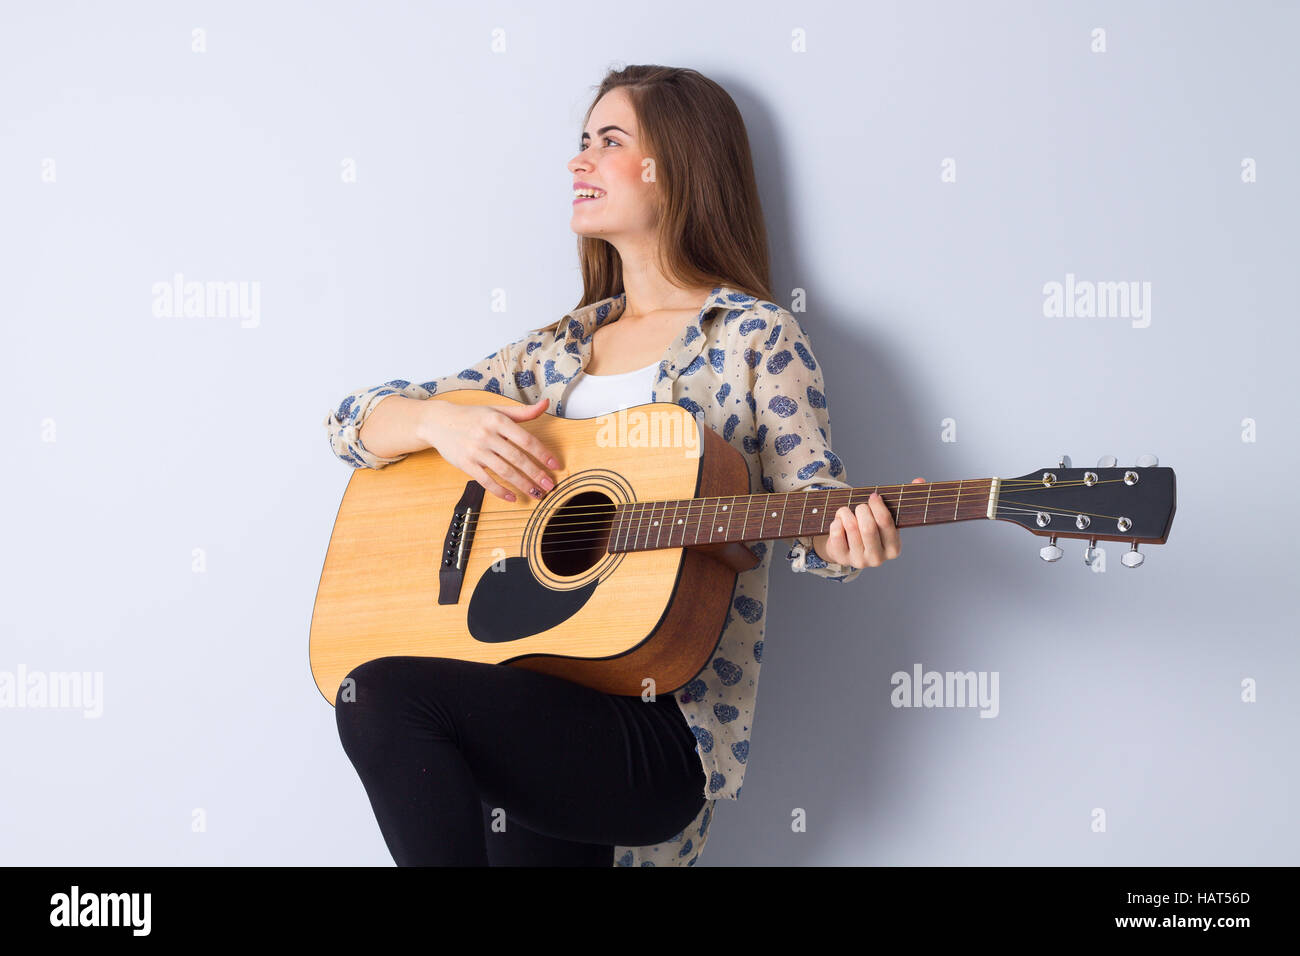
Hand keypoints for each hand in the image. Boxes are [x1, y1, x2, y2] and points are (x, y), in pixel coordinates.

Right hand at [418, 397, 561, 502]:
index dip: (543, 454)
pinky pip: (485, 481)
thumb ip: (523, 412)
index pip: (526, 440)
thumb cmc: (472, 416)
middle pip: (517, 458)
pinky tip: (512, 497)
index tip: (555, 465)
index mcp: (498, 420)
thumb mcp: (497, 410)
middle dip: (536, 474)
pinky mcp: (466, 464)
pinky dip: (500, 491)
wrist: (438, 422)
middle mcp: (487, 435)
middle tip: (549, 486)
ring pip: (504, 471)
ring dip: (522, 485)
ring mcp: (476, 451)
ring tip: (536, 493)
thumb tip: (546, 404)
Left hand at [816, 477, 925, 568]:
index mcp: (894, 548)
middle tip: (860, 507)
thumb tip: (919, 480)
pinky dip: (836, 521)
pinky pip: (836, 533)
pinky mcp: (842, 558)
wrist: (848, 548)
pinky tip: (839, 522)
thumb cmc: (871, 528)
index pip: (886, 522)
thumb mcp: (886, 517)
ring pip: (851, 527)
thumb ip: (904, 500)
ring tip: (846, 512)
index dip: (878, 505)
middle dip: (862, 510)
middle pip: (868, 527)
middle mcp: (878, 558)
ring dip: (846, 513)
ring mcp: (859, 561)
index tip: (873, 496)